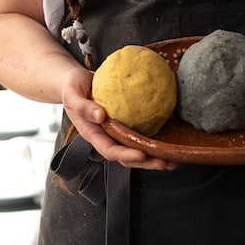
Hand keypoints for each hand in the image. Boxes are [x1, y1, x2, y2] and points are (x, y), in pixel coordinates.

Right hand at [63, 72, 177, 171]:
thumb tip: (100, 115)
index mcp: (93, 134)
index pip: (110, 150)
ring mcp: (116, 131)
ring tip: (173, 159)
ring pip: (136, 148)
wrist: (75, 81)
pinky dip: (154, 138)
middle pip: (127, 156)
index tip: (142, 154)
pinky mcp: (126, 122)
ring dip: (154, 156)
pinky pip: (140, 133)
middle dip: (146, 162)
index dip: (126, 155)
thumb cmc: (71, 88)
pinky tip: (170, 139)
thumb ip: (83, 106)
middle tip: (165, 163)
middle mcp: (106, 136)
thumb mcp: (73, 95)